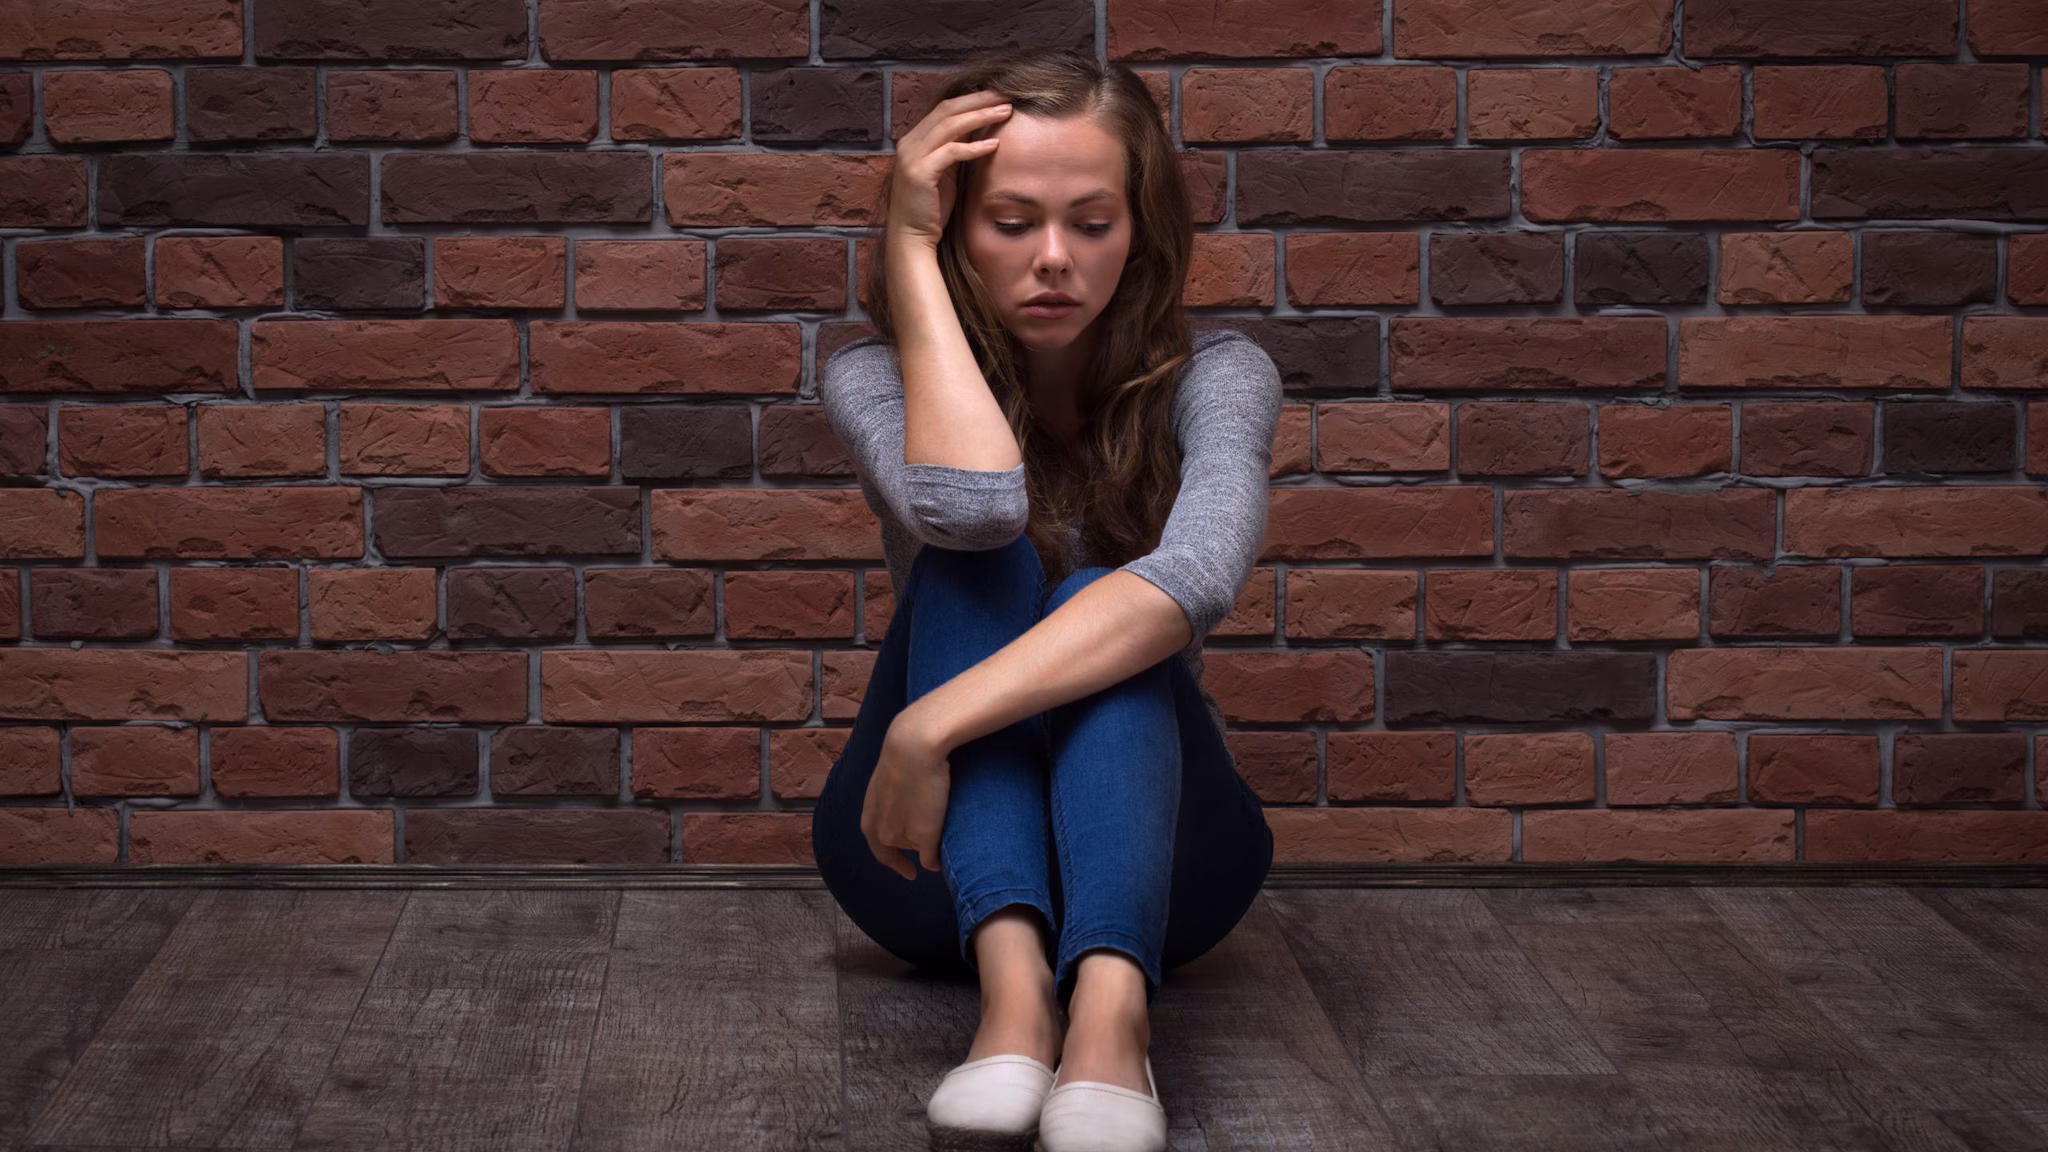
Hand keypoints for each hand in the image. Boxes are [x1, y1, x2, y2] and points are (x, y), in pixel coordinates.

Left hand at [860, 703, 954, 879]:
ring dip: (927, 849)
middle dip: (909, 854)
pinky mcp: (924, 837)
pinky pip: (932, 860)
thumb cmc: (904, 756)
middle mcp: (881, 832)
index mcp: (869, 818)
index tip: (909, 870)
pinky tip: (950, 855)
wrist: (914, 746)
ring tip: (942, 839)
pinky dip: (939, 860)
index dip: (893, 860)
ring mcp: (903, 836)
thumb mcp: (889, 782)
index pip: (879, 849)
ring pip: (918, 851)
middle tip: (920, 868)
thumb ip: (892, 801)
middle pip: (897, 853)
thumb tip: (905, 809)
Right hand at [887, 88, 1013, 250]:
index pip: (945, 108)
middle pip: (947, 110)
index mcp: (915, 140)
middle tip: (1006, 96)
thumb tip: (981, 131)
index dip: (972, 99)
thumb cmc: (931, 208)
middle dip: (979, 100)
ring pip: (950, 125)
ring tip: (1006, 112)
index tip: (998, 96)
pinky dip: (974, 147)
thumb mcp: (946, 172)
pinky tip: (994, 145)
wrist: (911, 237)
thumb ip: (956, 150)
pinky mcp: (920, 173)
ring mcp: (912, 157)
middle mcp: (910, 143)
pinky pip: (951, 152)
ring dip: (980, 117)